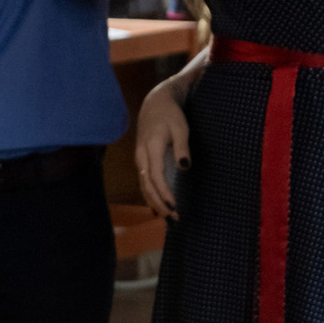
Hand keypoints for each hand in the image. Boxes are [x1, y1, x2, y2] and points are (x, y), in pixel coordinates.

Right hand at [135, 83, 190, 220]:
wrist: (154, 104)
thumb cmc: (170, 115)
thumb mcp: (181, 127)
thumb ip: (182, 147)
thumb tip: (184, 167)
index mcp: (151, 147)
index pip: (155, 176)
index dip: (163, 193)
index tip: (174, 206)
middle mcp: (141, 156)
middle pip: (147, 185)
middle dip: (159, 203)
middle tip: (174, 218)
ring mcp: (139, 159)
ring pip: (143, 185)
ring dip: (154, 202)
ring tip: (168, 216)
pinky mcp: (142, 161)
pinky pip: (144, 182)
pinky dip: (150, 195)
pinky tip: (159, 206)